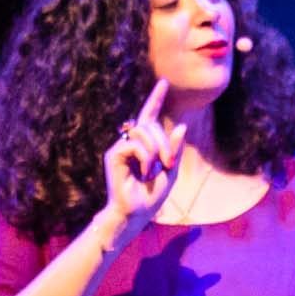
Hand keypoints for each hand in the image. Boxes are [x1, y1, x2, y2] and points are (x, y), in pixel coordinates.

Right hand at [94, 99, 182, 234]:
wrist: (135, 213)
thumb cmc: (151, 196)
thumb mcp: (170, 171)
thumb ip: (175, 150)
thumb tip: (181, 126)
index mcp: (145, 145)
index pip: (149, 116)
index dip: (156, 98)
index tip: (164, 82)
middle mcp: (131, 142)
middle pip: (150, 125)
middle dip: (165, 142)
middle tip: (168, 163)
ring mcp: (121, 147)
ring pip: (143, 132)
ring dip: (155, 150)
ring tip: (154, 169)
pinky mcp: (113, 155)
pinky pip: (135, 145)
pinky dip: (145, 157)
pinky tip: (143, 172)